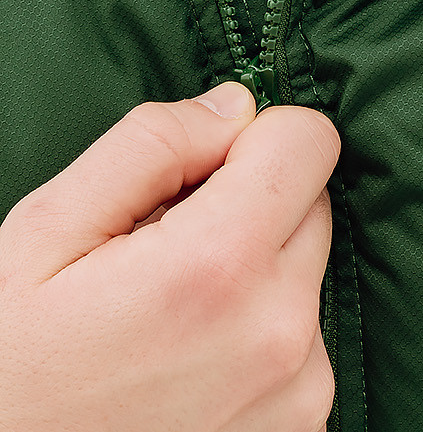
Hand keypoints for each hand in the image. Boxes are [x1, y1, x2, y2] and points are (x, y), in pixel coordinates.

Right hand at [0, 83, 338, 431]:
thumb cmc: (12, 365)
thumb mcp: (48, 230)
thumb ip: (154, 143)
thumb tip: (237, 105)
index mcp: (220, 266)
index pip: (309, 141)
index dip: (251, 140)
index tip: (197, 176)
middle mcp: (279, 332)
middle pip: (312, 204)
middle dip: (251, 207)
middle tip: (164, 254)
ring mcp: (298, 392)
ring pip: (308, 273)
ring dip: (255, 276)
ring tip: (169, 319)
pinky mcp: (301, 431)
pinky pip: (306, 342)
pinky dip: (259, 337)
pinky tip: (188, 366)